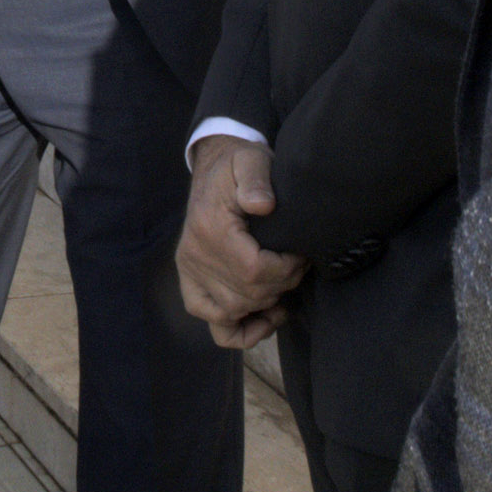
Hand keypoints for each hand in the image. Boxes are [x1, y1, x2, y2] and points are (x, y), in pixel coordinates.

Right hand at [176, 136, 308, 350]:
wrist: (215, 169)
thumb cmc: (238, 166)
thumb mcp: (250, 160)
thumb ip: (256, 180)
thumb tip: (262, 204)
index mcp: (209, 228)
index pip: (253, 271)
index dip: (285, 270)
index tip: (301, 255)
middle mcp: (194, 256)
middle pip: (247, 294)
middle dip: (282, 285)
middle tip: (298, 266)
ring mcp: (190, 273)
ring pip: (232, 312)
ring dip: (265, 305)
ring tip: (284, 286)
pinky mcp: (192, 284)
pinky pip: (214, 324)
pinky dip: (241, 331)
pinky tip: (266, 318)